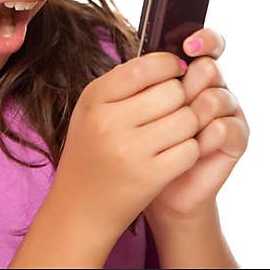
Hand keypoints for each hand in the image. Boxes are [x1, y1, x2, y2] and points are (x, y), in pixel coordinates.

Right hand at [52, 49, 197, 247]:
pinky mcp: (150, 177)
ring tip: (174, 133)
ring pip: (187, 119)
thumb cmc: (91, 153)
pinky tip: (175, 154)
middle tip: (173, 110)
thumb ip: (124, 84)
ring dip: (189, 125)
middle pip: (173, 91)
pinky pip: (191, 149)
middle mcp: (108, 122)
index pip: (145, 67)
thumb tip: (171, 61)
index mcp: (94, 99)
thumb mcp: (92, 112)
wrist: (79, 209)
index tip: (175, 72)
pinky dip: (190, 150)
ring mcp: (130, 150)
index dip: (169, 65)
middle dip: (181, 98)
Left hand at [144, 28, 248, 222]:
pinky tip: (189, 149)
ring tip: (169, 136)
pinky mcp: (237, 138)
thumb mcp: (133, 107)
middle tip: (166, 109)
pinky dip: (202, 139)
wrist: (153, 188)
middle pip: (208, 68)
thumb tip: (146, 53)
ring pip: (215, 98)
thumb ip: (145, 80)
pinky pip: (223, 128)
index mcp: (192, 72)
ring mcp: (229, 112)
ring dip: (190, 117)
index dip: (204, 40)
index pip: (208, 43)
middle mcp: (214, 87)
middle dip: (184, 88)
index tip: (188, 46)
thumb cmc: (138, 144)